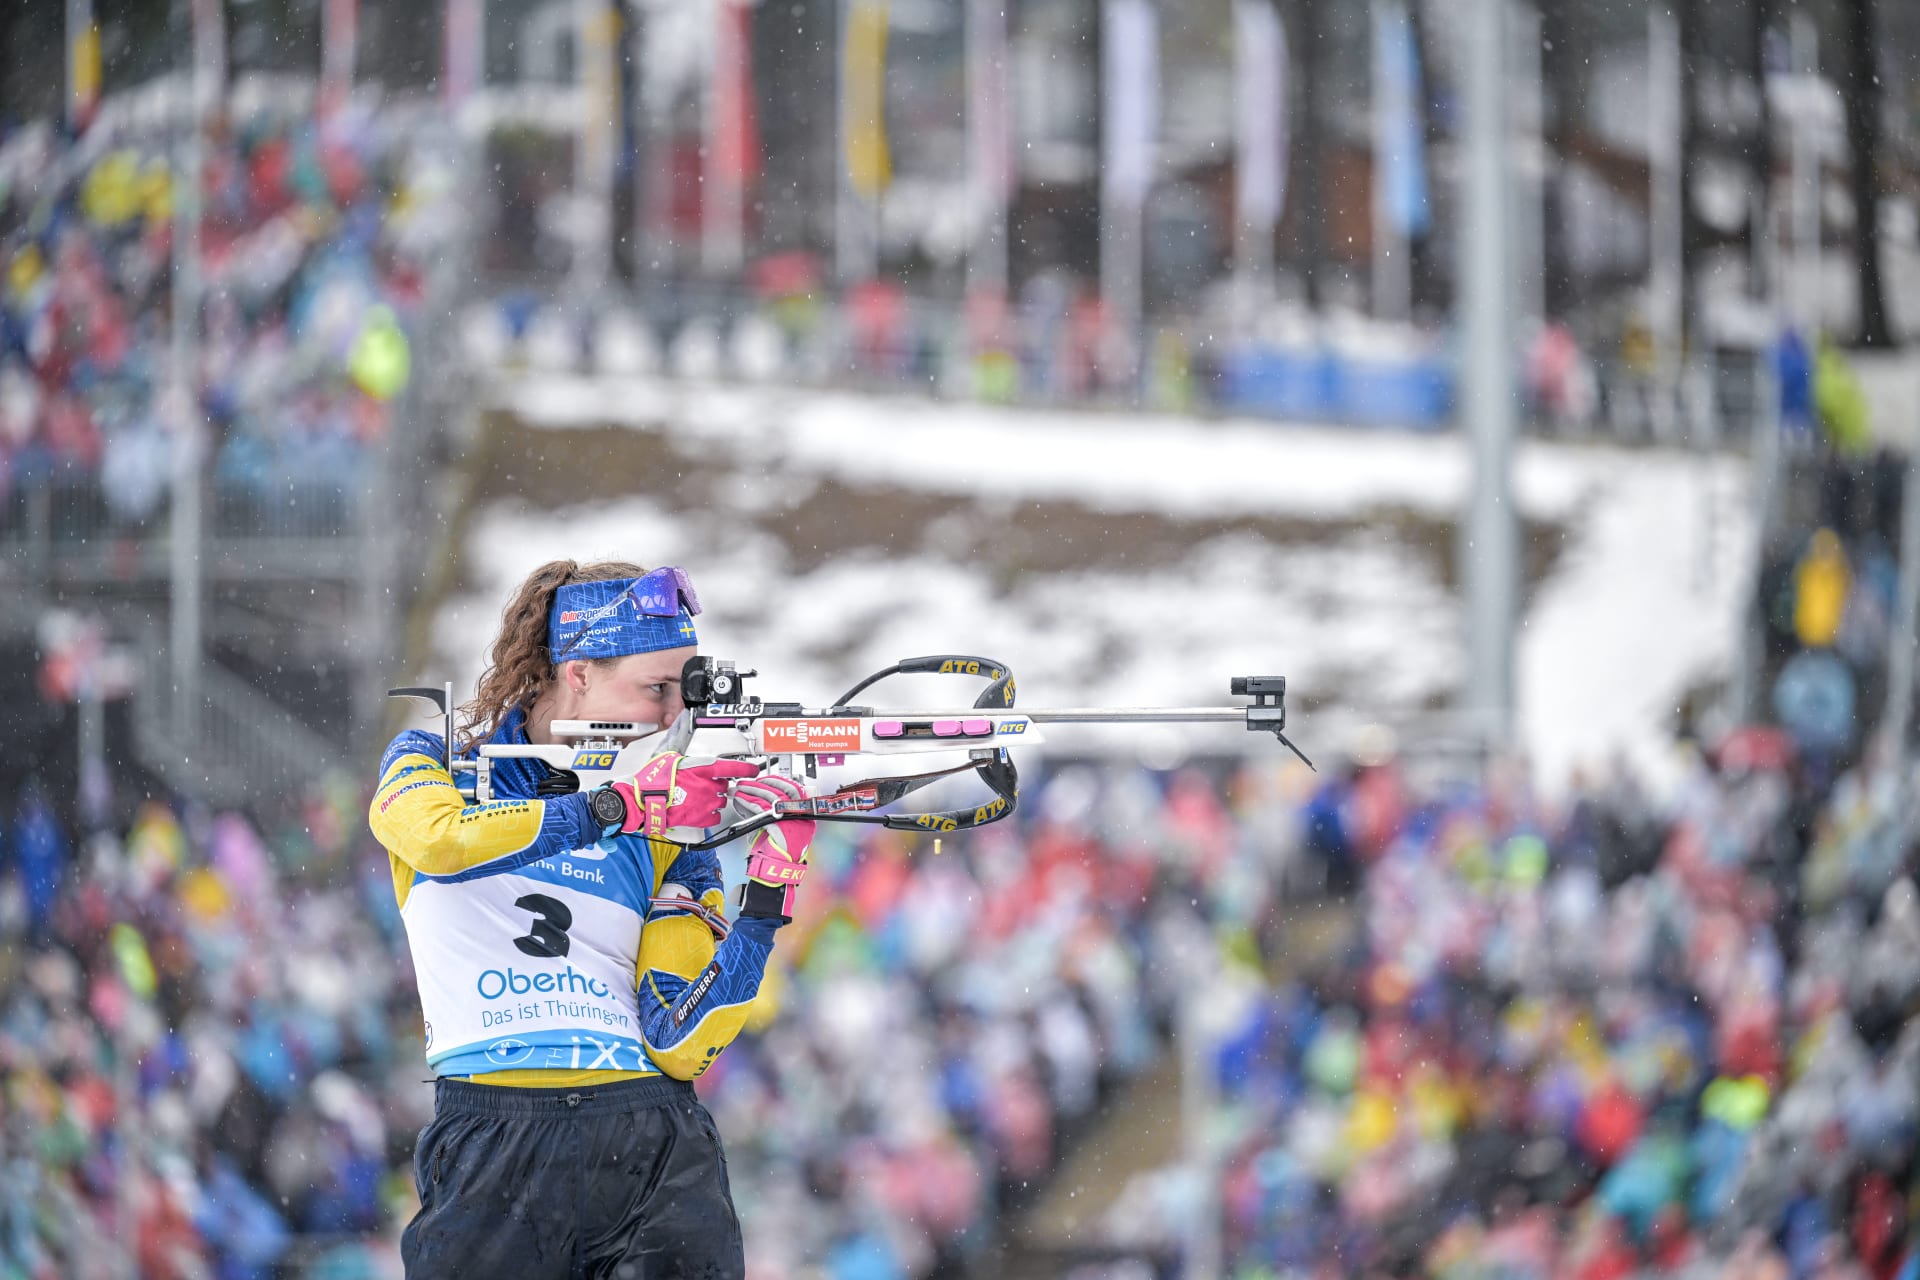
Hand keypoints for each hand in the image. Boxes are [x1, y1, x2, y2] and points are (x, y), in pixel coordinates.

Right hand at [598, 754, 760, 838]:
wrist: (644, 801)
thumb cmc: (653, 779)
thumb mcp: (668, 752)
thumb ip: (681, 738)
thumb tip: (683, 721)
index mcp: (704, 768)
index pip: (735, 767)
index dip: (747, 769)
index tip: (753, 769)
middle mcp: (708, 786)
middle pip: (725, 785)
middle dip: (718, 784)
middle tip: (705, 784)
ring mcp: (705, 803)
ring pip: (721, 801)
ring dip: (714, 799)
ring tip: (699, 796)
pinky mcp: (699, 819)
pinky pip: (714, 817)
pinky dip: (710, 814)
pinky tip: (701, 810)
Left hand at [731, 774, 816, 920]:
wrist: (775, 876)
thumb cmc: (774, 855)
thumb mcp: (772, 828)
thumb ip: (766, 812)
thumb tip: (751, 796)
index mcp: (804, 816)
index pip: (794, 789)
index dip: (777, 781)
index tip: (763, 778)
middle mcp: (802, 818)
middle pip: (781, 791)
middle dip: (760, 785)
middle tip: (745, 783)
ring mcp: (794, 823)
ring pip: (771, 798)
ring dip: (751, 791)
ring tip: (738, 790)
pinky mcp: (781, 827)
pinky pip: (762, 810)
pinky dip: (749, 803)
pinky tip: (739, 801)